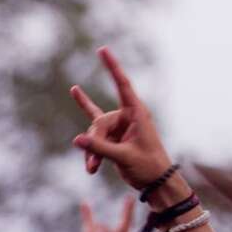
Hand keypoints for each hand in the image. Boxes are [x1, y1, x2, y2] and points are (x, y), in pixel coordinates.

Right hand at [71, 47, 175, 189]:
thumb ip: (100, 148)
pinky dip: (86, 119)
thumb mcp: (124, 157)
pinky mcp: (112, 136)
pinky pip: (95, 127)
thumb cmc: (148, 167)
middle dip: (94, 143)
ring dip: (92, 152)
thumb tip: (76, 140)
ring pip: (95, 133)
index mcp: (137, 113)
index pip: (122, 84)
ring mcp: (119, 126)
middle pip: (99, 121)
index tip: (102, 49)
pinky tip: (75, 90)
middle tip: (93, 164)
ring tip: (92, 170)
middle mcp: (127, 116)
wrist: (156, 182)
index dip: (112, 67)